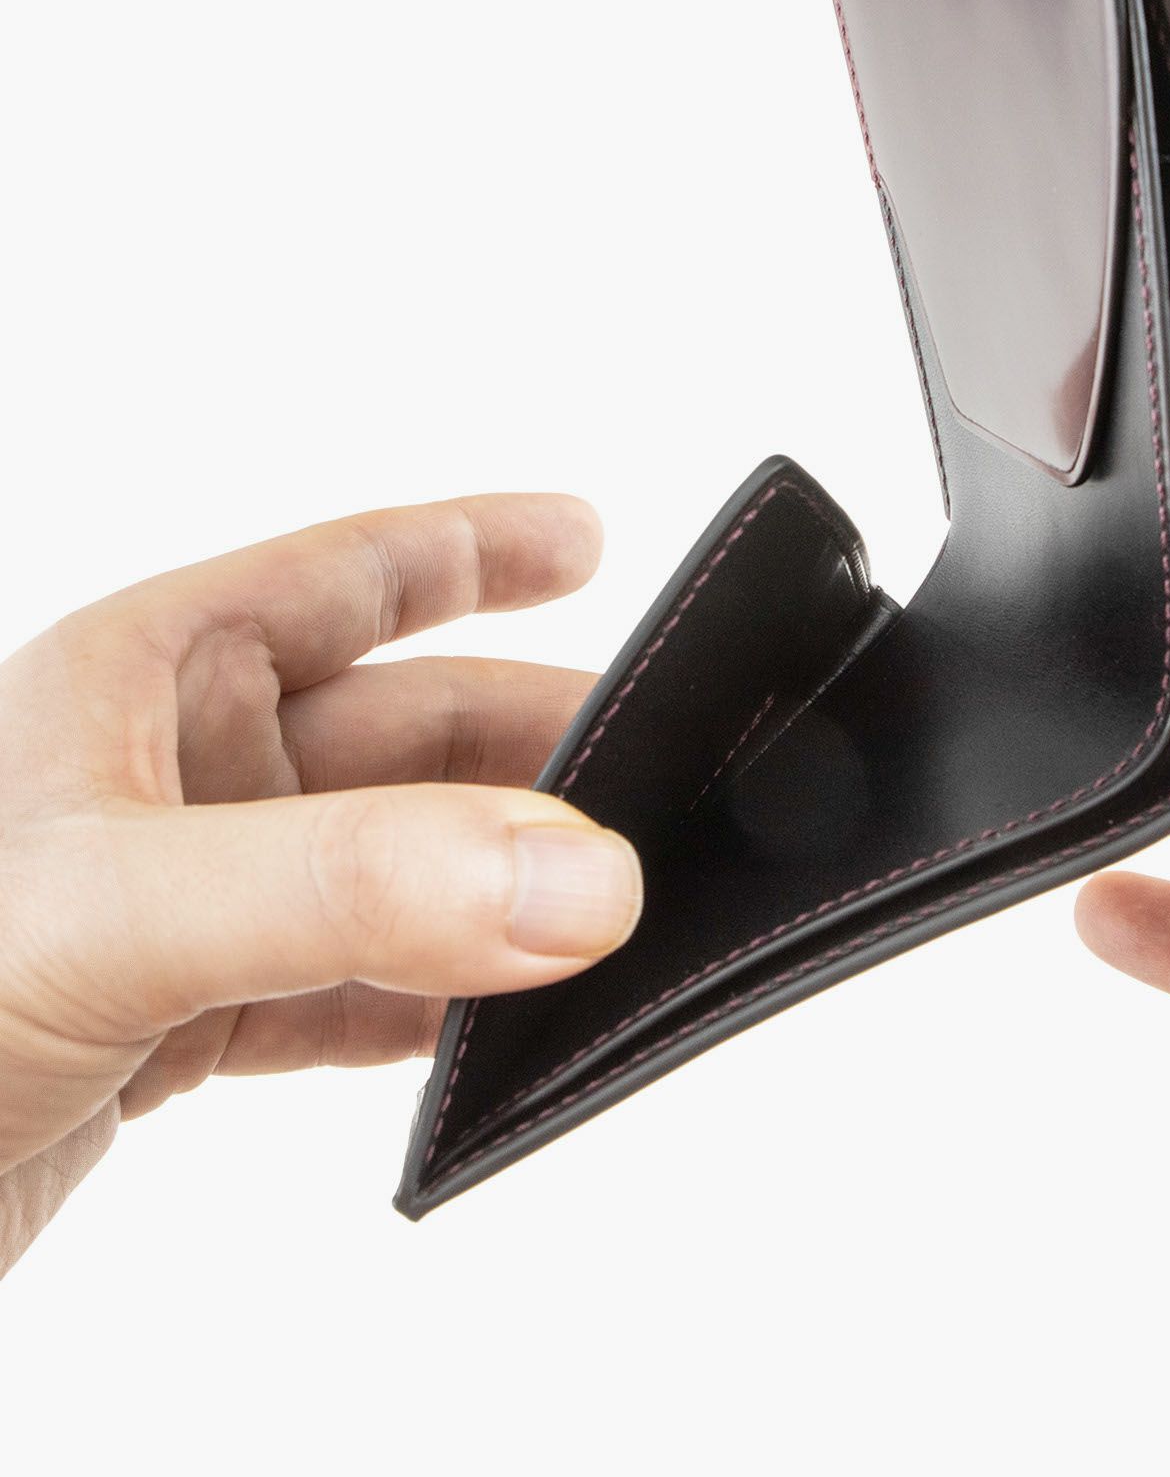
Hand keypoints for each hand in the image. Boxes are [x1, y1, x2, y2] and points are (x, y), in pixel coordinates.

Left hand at [0, 495, 640, 1273]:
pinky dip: (438, 1006)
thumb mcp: (110, 911)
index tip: (595, 537)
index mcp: (147, 676)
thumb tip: (573, 875)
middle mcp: (171, 775)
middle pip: (406, 734)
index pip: (350, 573)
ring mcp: (182, 904)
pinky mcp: (176, 1028)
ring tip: (614, 908)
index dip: (478, 545)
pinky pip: (351, 992)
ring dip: (500, 891)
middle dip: (535, 757)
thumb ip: (350, 888)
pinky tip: (503, 1023)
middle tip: (664, 789)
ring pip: (393, 870)